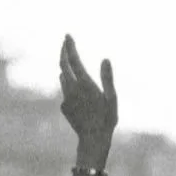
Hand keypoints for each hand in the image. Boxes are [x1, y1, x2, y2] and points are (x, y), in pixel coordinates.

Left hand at [58, 35, 117, 150]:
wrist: (93, 139)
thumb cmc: (107, 118)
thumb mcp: (112, 97)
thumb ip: (107, 77)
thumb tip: (105, 59)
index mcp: (84, 83)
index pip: (73, 59)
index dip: (69, 46)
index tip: (67, 35)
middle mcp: (71, 88)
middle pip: (63, 65)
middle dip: (63, 52)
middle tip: (65, 42)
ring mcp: (65, 98)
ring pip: (63, 78)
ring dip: (66, 69)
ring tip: (69, 63)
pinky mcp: (64, 106)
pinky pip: (65, 91)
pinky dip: (68, 85)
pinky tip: (75, 88)